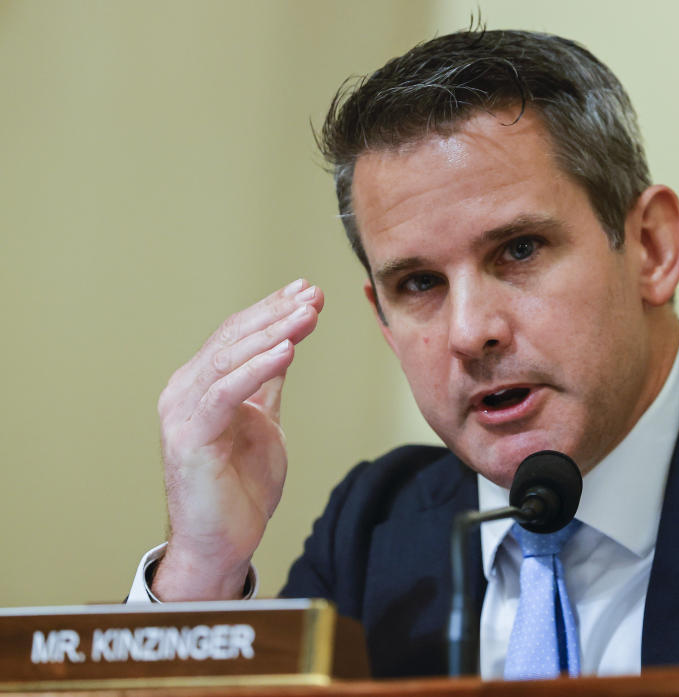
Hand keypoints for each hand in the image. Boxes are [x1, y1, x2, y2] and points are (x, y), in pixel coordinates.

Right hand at [152, 279, 323, 599]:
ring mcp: (183, 413)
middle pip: (232, 338)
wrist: (222, 543)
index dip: (272, 310)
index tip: (308, 292)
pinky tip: (287, 350)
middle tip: (313, 295)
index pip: (236, 334)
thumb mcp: (263, 423)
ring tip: (308, 314)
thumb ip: (267, 385)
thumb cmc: (239, 488)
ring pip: (228, 358)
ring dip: (272, 332)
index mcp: (201, 385)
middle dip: (277, 313)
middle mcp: (185, 391)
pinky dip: (257, 368)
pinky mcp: (191, 437)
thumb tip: (285, 345)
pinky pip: (226, 393)